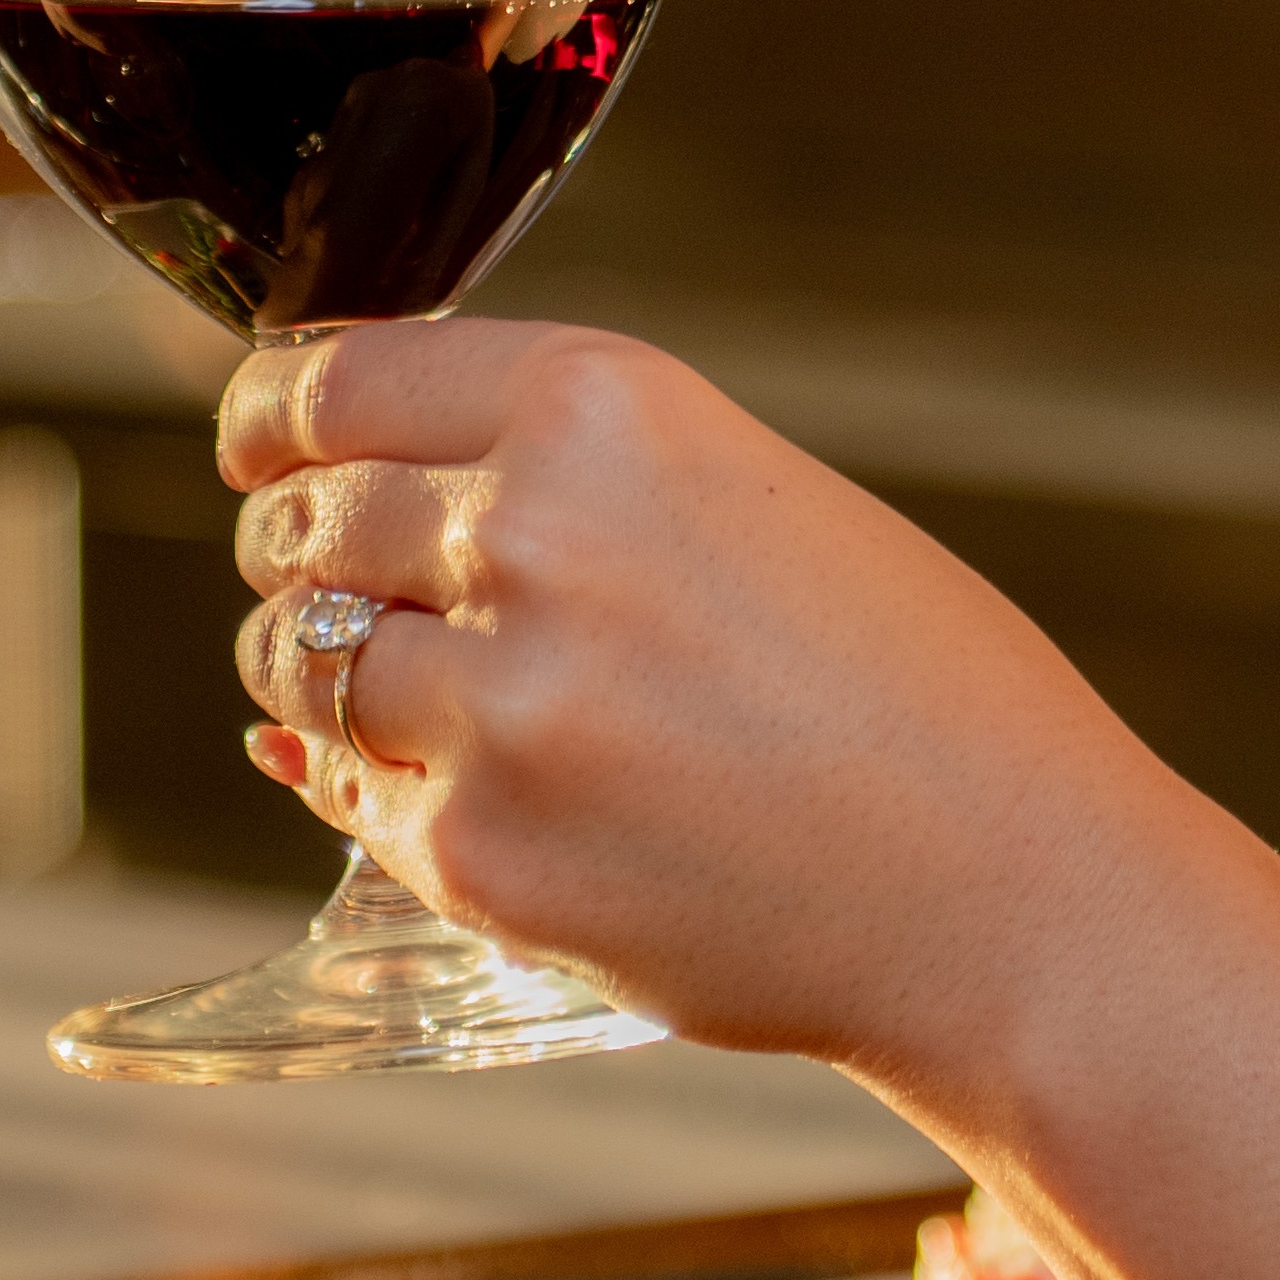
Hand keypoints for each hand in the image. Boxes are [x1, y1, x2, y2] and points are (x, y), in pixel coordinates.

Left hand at [218, 318, 1246, 1083]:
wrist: (1017, 901)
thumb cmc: (913, 695)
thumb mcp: (748, 501)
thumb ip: (554, 475)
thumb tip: (332, 478)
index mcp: (603, 410)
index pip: (335, 378)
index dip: (273, 416)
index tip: (262, 443)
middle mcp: (531, 535)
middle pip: (302, 520)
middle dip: (301, 551)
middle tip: (342, 584)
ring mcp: (497, 707)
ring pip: (298, 663)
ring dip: (319, 676)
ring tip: (410, 698)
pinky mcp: (481, 855)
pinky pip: (356, 800)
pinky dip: (385, 794)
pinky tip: (485, 795)